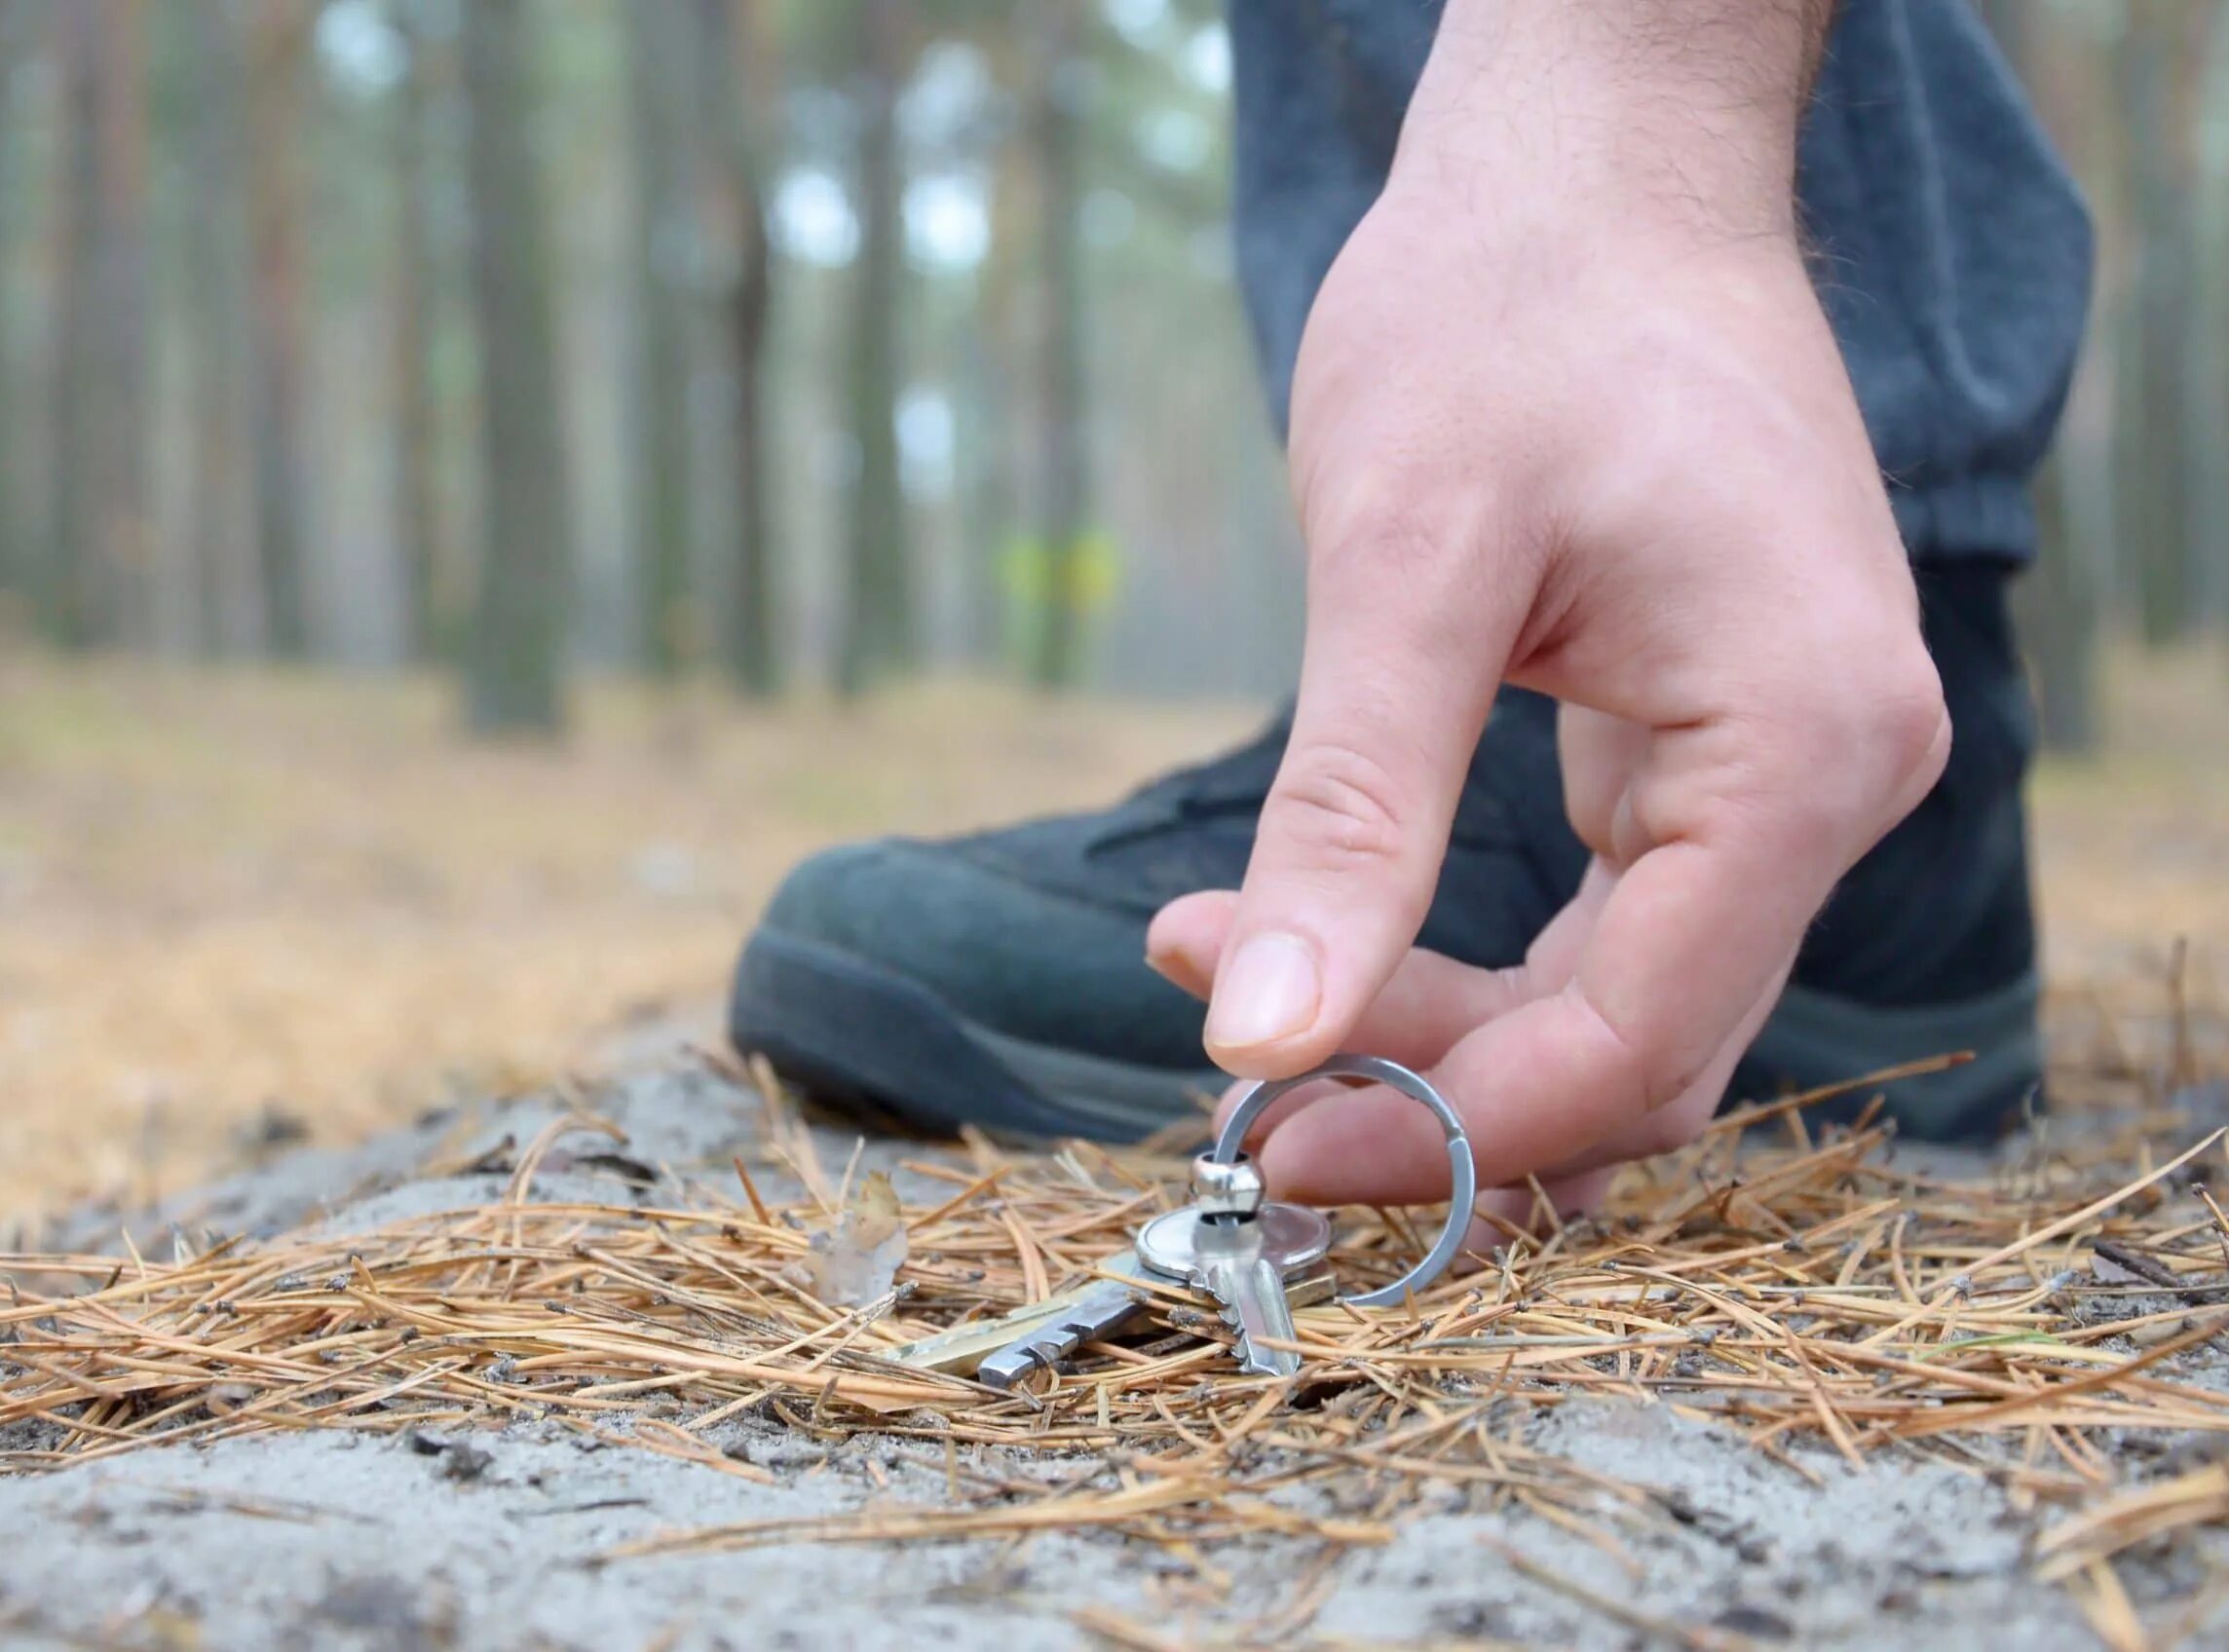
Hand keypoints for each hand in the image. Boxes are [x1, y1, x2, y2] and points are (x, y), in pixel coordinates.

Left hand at [1147, 1, 1946, 1219]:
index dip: (1450, 1123)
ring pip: (1614, 1000)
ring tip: (1229, 969)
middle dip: (1428, 1086)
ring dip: (1431, 1025)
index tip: (1269, 1136)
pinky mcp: (1714, 746)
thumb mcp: (1405, 562)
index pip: (1638, 1042)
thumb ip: (1351, 815)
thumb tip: (1262, 1040)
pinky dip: (1464, 955)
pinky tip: (1320, 925)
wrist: (1589, 162)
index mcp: (1803, 745)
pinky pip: (1606, 919)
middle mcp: (1834, 778)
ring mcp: (1784, 767)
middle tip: (1233, 1091)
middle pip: (1633, 1049)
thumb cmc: (1511, 307)